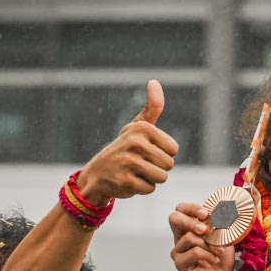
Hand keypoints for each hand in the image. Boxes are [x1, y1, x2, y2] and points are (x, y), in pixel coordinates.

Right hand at [76, 80, 178, 205]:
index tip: (146, 151)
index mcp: (142, 128)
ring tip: (135, 172)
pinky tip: (128, 181)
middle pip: (169, 164)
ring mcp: (129, 162)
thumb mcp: (137, 127)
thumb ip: (152, 107)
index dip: (162, 154)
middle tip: (139, 164)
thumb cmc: (124, 148)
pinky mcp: (126, 181)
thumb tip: (154, 82)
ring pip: (162, 177)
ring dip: (151, 179)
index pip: (173, 149)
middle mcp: (135, 142)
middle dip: (157, 168)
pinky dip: (141, 188)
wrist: (96, 174)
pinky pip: (150, 189)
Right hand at [169, 202, 234, 270]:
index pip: (181, 210)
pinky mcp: (180, 263)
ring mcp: (179, 251)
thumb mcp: (224, 238)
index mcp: (189, 228)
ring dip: (208, 244)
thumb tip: (223, 211)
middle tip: (205, 229)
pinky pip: (193, 252)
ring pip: (189, 237)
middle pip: (174, 218)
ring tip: (219, 251)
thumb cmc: (221, 260)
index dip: (192, 208)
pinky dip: (208, 254)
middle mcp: (181, 238)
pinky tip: (215, 259)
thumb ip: (220, 225)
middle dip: (191, 220)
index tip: (206, 213)